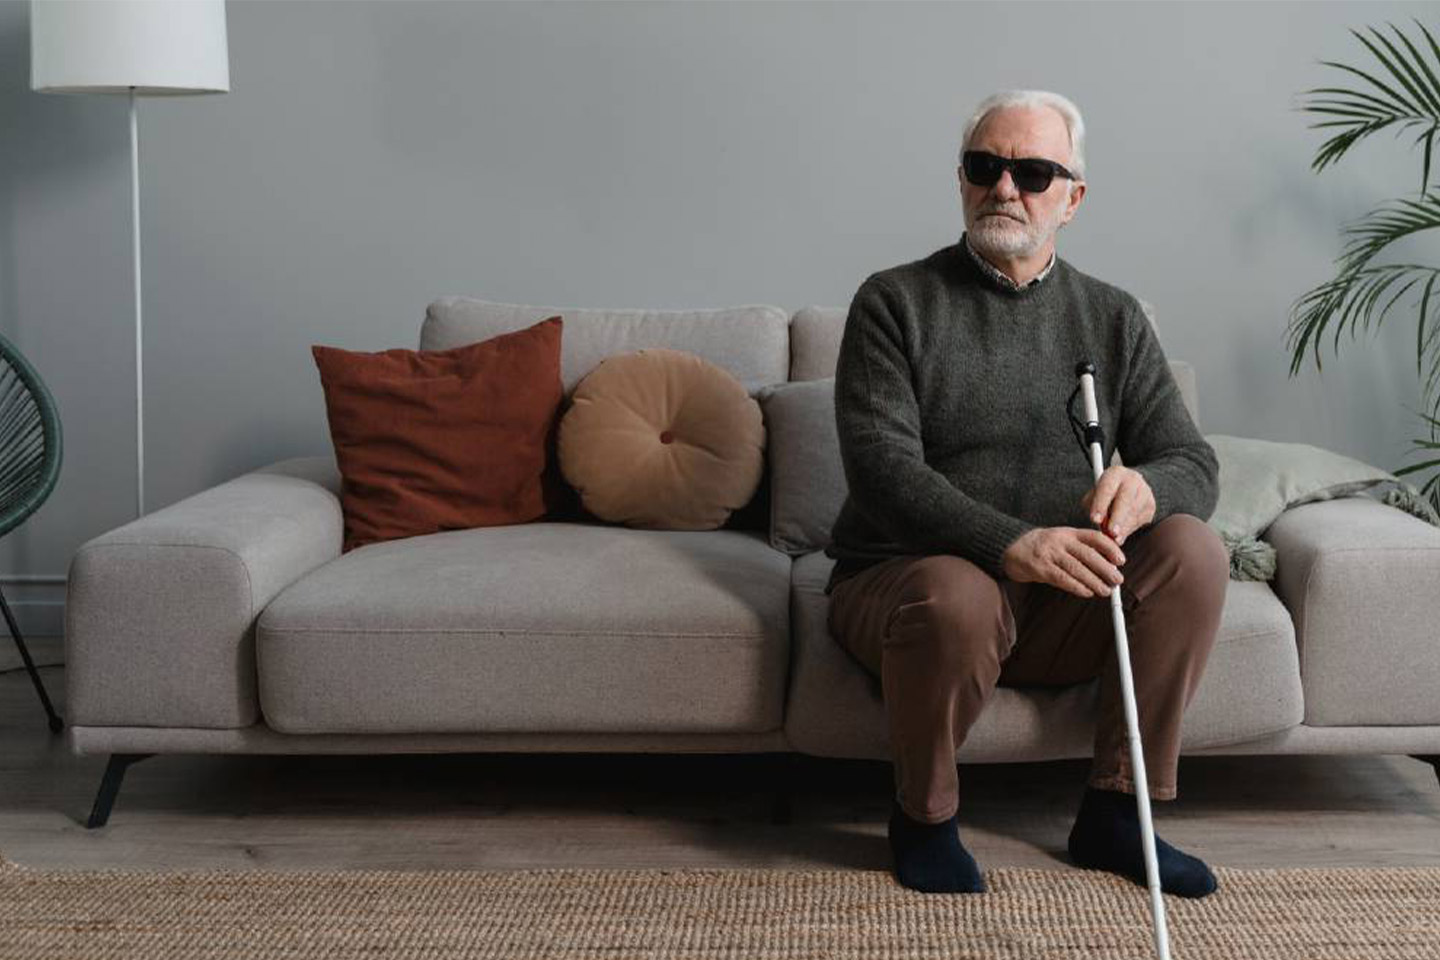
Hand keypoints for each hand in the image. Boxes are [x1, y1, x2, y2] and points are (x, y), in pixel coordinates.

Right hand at [1002, 526, 1125, 598]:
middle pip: (1088, 555)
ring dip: (1094, 581)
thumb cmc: (1043, 546)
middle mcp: (1060, 541)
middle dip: (1106, 569)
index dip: (1110, 549)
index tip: (1121, 560)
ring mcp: (1049, 554)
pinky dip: (1077, 587)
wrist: (1012, 548)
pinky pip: (1062, 579)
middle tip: (1117, 580)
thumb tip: (1108, 565)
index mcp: (1069, 532)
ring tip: (1105, 590)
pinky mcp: (1040, 568)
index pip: (1094, 537)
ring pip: (1076, 569)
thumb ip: (1082, 548)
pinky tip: (1087, 592)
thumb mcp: (1062, 539)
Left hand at [1080, 465, 1155, 545]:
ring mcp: (1145, 492)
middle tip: (1111, 533)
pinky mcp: (1151, 506)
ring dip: (1123, 528)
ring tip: (1113, 538)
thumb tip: (1101, 524)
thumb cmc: (1106, 493)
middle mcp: (1132, 480)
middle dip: (1117, 518)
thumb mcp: (1094, 495)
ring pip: (1134, 513)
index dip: (1100, 505)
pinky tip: (1121, 534)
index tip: (1095, 520)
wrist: (1130, 487)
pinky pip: (1140, 521)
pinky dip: (1129, 530)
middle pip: (1126, 499)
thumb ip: (1094, 507)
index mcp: (1115, 473)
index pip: (1107, 488)